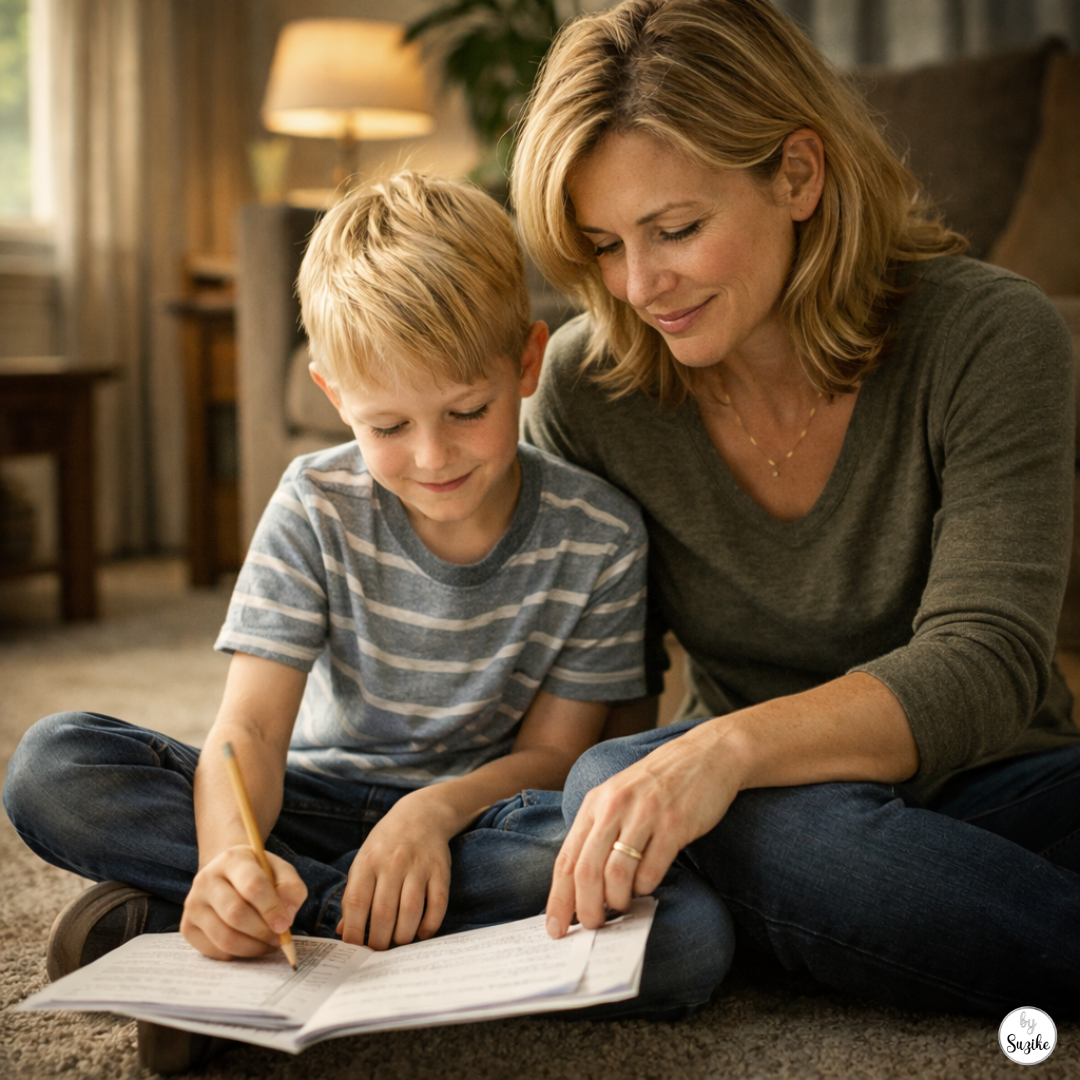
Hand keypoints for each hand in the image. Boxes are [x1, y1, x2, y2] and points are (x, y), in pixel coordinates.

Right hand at [181, 846, 305, 958]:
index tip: (285, 925)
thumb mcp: (280, 872)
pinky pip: (214, 951)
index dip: (271, 908)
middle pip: (236, 914)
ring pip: (224, 937)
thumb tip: (286, 918)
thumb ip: (291, 889)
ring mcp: (193, 904)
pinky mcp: (187, 927)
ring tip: (267, 944)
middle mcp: (206, 879)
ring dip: (252, 947)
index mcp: (232, 859)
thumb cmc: (258, 875)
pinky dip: (236, 955)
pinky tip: (249, 945)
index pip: (252, 885)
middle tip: (279, 939)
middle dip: (262, 931)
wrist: (227, 876)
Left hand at [338, 792, 455, 949]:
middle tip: (379, 951)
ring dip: (403, 936)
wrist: (421, 815)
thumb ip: (353, 896)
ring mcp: (418, 867)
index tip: (355, 949)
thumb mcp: (363, 862)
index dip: (355, 932)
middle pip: (384, 913)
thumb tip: (343, 931)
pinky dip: (430, 924)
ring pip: (411, 911)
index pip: (357, 903)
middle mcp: (392, 864)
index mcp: (368, 862)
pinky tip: (422, 932)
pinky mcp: (440, 871)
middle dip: (380, 941)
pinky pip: (437, 904)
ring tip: (398, 943)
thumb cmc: (386, 844)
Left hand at [545, 721, 739, 936]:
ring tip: (622, 907)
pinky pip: (652, 870)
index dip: (558, 898)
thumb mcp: (618, 798)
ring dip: (618, 902)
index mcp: (595, 803)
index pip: (566, 858)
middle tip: (592, 927)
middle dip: (586, 908)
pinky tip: (647, 885)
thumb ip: (599, 833)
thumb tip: (582, 887)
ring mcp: (644, 815)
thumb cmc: (658, 785)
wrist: (706, 755)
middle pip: (587, 871)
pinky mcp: (674, 824)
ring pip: (617, 874)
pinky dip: (646, 887)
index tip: (555, 929)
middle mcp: (614, 807)